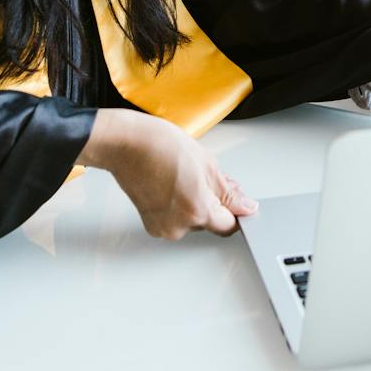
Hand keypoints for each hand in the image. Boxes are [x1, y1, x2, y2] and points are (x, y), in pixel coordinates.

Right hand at [78, 110, 256, 239]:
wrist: (125, 144)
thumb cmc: (159, 146)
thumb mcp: (206, 163)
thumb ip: (228, 192)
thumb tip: (245, 206)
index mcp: (197, 210)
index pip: (229, 225)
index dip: (235, 210)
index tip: (236, 200)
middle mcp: (179, 226)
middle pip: (210, 222)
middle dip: (213, 202)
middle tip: (205, 177)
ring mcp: (163, 227)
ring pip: (192, 220)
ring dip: (195, 203)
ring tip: (184, 176)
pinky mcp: (151, 224)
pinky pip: (175, 219)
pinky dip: (178, 206)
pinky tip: (172, 184)